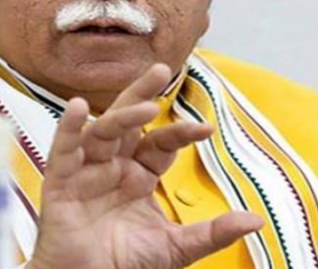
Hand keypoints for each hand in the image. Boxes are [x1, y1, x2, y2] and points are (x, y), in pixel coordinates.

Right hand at [27, 64, 263, 268]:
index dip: (181, 133)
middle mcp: (113, 166)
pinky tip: (78, 108)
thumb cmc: (124, 265)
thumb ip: (212, 232)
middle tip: (162, 68)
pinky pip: (63, 150)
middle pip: (128, 120)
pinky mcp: (61, 183)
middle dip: (143, 93)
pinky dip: (68, 128)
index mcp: (138, 175)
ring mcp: (87, 172)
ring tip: (147, 105)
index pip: (160, 143)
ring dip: (122, 115)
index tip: (206, 129)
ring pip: (102, 131)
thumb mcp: (176, 248)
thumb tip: (257, 219)